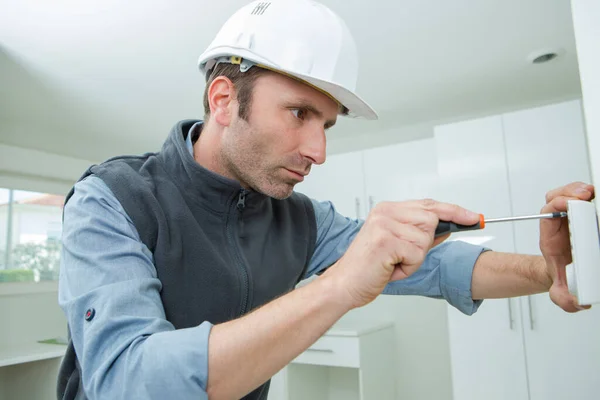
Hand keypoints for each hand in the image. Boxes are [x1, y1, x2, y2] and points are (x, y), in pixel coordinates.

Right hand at [323, 199, 479, 308]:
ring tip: (393, 263)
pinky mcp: (387, 241)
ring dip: (415, 259)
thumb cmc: (368, 268)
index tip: (473, 217)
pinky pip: (417, 254)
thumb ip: (421, 234)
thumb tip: (448, 226)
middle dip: (424, 244)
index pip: (429, 204)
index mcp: (387, 210)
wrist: (344, 285)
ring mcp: (385, 225)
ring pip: (426, 239)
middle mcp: (385, 213)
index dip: (454, 210)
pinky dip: (408, 267)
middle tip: (402, 256)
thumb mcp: (397, 246)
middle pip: (431, 220)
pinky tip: (390, 268)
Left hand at [540, 181, 594, 311]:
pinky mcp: (587, 216)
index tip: (569, 205)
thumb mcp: (562, 289)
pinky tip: (596, 196)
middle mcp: (560, 222)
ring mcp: (573, 217)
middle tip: (585, 194)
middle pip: (557, 196)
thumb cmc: (565, 274)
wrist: (569, 274)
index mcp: (551, 235)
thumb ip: (564, 296)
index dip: (557, 205)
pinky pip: (585, 199)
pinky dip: (591, 196)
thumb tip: (574, 301)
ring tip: (591, 192)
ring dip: (579, 189)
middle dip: (569, 191)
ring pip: (571, 194)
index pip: (548, 212)